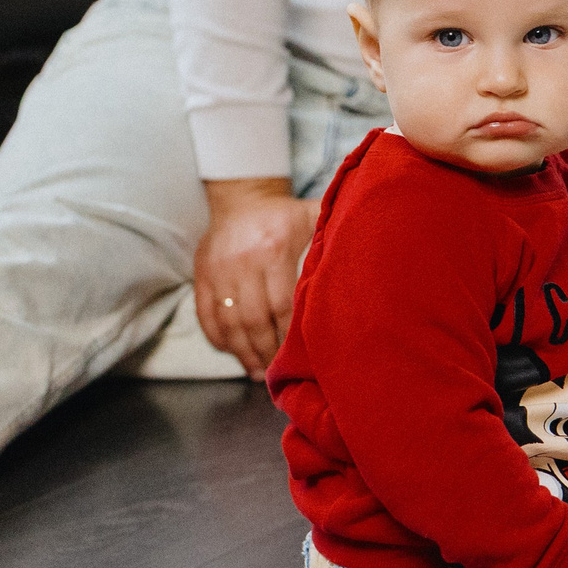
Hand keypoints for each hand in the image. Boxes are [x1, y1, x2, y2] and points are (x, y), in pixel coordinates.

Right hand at [195, 178, 320, 379]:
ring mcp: (218, 270)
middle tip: (277, 370)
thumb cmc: (283, 214)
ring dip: (242, 352)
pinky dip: (218, 338)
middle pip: (254, 319)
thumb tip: (365, 256)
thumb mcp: (310, 216)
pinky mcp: (201, 274)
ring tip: (256, 371)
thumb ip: (331, 235)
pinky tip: (232, 352)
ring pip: (228, 322)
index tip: (298, 352)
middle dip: (266, 350)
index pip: (281, 304)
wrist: (241, 196)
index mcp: (273, 249)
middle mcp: (242, 262)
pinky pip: (205, 314)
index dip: (289, 333)